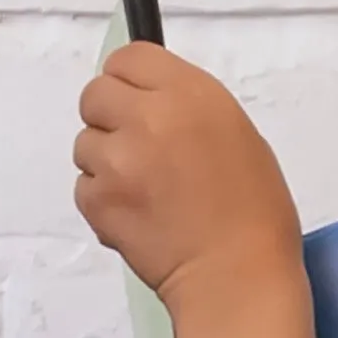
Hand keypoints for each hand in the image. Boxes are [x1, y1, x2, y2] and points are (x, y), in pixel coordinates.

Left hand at [73, 46, 304, 309]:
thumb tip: (148, 102)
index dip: (128, 83)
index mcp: (190, 94)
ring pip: (85, 144)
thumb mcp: (237, 135)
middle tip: (136, 152)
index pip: (128, 58)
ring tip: (144, 194)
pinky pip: (84, 188)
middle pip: (94, 94)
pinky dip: (103, 203)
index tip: (135, 103)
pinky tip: (138, 219)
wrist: (238, 279)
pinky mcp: (101, 200)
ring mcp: (120, 160)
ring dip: (106, 165)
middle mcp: (150, 118)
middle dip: (109, 120)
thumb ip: (186, 108)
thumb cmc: (253, 217)